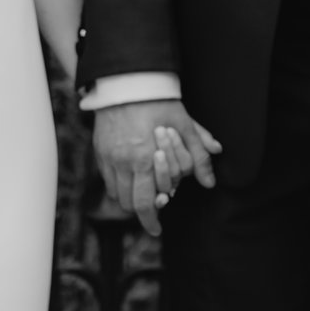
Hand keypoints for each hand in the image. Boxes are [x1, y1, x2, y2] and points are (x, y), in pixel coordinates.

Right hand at [93, 99, 221, 236]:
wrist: (128, 81)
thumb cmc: (159, 102)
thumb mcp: (185, 125)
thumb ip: (198, 155)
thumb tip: (210, 182)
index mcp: (145, 158)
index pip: (146, 203)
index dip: (151, 221)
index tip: (156, 229)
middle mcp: (123, 161)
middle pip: (129, 204)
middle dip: (141, 214)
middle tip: (152, 216)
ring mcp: (108, 157)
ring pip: (116, 194)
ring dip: (129, 200)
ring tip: (142, 196)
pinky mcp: (100, 150)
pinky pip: (107, 179)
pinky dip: (118, 186)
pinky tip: (130, 180)